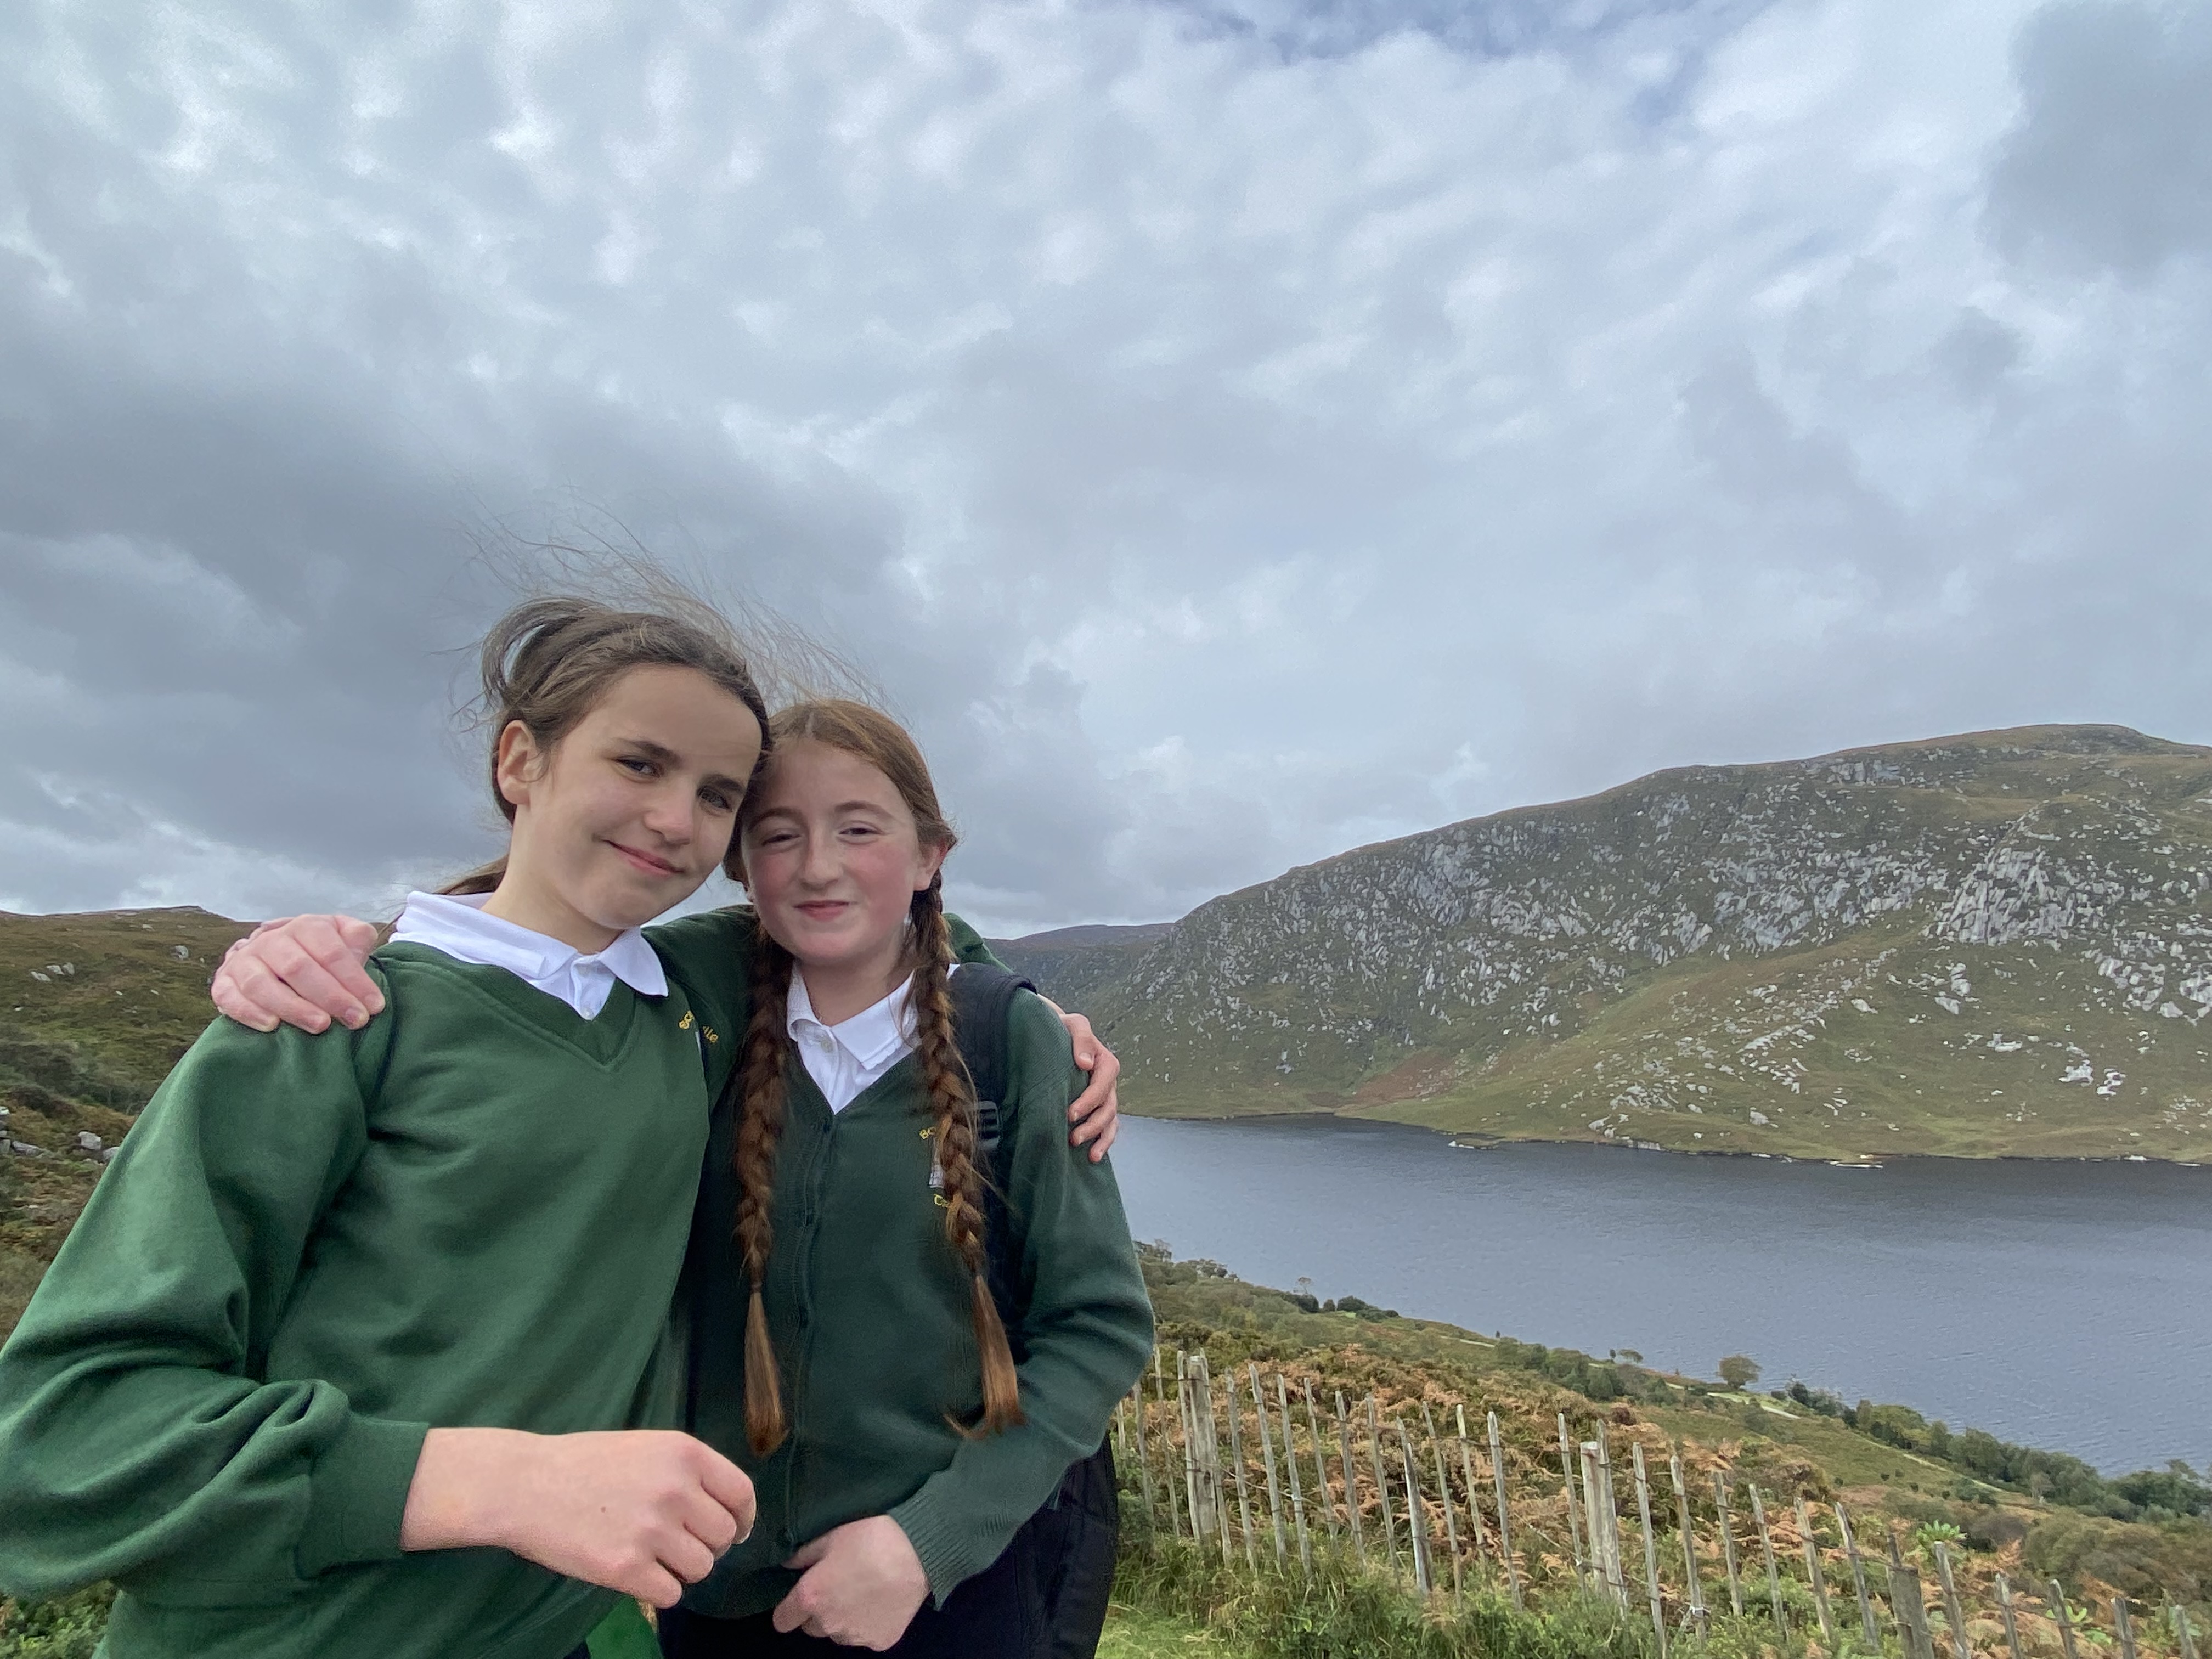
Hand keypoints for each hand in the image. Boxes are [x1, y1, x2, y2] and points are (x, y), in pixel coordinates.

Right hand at [213, 914, 383, 1032]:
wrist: (272, 954)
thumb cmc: (317, 952)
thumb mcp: (341, 937)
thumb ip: (356, 937)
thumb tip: (361, 945)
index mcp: (304, 927)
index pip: (331, 952)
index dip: (354, 980)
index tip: (373, 1007)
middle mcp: (271, 940)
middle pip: (298, 967)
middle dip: (330, 996)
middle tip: (354, 1020)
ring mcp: (243, 961)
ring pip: (262, 984)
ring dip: (292, 1007)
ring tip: (320, 1026)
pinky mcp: (224, 983)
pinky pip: (229, 998)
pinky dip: (249, 1012)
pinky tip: (272, 1026)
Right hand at [401, 1427, 753, 1608]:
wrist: (523, 1484)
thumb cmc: (584, 1464)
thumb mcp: (646, 1448)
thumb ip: (688, 1474)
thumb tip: (730, 1513)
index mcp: (684, 1453)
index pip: (742, 1494)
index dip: (742, 1518)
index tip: (734, 1531)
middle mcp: (675, 1489)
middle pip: (724, 1536)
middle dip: (708, 1546)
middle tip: (677, 1544)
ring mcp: (651, 1530)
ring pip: (701, 1569)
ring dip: (682, 1570)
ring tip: (652, 1556)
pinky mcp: (626, 1568)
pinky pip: (671, 1594)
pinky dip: (658, 1590)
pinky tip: (635, 1573)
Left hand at [773, 1516, 928, 1648]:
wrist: (918, 1552)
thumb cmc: (870, 1537)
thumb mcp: (831, 1534)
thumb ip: (803, 1553)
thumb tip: (787, 1565)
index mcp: (811, 1598)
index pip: (782, 1620)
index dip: (788, 1607)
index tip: (801, 1594)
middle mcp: (828, 1624)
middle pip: (811, 1627)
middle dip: (819, 1611)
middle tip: (838, 1586)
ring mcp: (856, 1636)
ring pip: (838, 1633)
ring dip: (843, 1618)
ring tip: (863, 1592)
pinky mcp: (880, 1641)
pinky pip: (865, 1635)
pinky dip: (869, 1623)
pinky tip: (881, 1601)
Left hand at [1054, 1008, 1119, 1159]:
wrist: (1056, 1037)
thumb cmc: (1063, 1029)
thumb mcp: (1073, 1024)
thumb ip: (1081, 1038)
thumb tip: (1085, 1063)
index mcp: (1106, 1063)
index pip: (1103, 1085)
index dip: (1089, 1101)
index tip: (1070, 1114)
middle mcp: (1108, 1083)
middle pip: (1108, 1108)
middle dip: (1092, 1125)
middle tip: (1073, 1138)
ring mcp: (1105, 1098)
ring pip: (1110, 1122)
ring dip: (1100, 1138)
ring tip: (1088, 1154)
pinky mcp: (1097, 1109)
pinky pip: (1107, 1128)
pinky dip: (1103, 1142)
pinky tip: (1093, 1157)